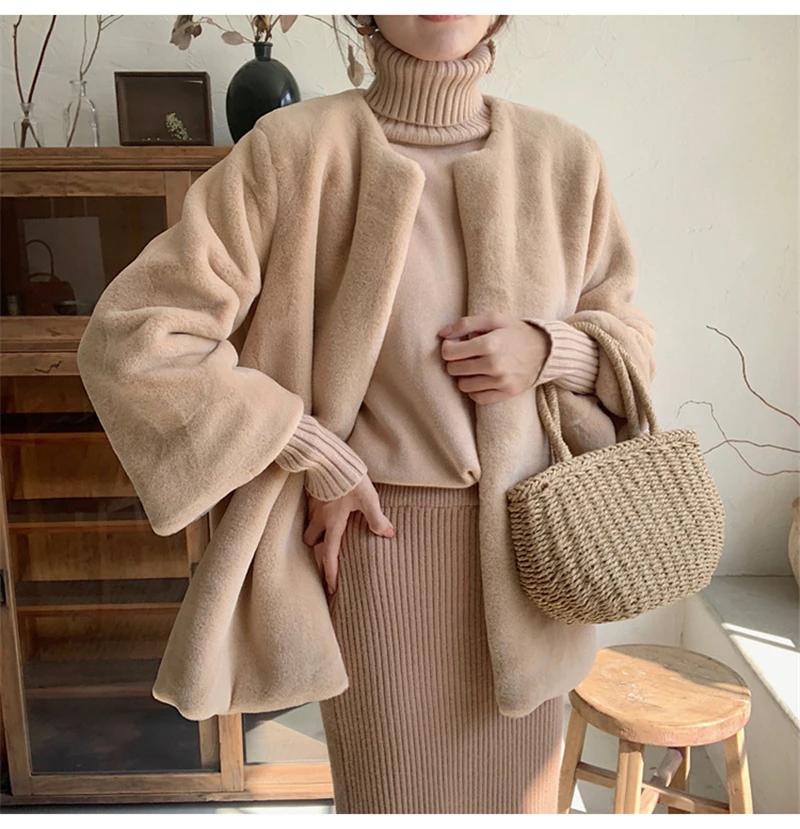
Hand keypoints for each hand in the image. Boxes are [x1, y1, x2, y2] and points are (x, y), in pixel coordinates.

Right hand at [302, 475, 394, 595]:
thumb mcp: (368, 499)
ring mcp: (313, 505)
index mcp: (334, 522)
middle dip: (316, 548)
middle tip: (327, 550)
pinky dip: (315, 516)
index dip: (331, 572)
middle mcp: (320, 517)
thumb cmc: (349, 479)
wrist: (329, 457)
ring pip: (308, 526)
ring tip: (326, 531)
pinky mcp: (311, 493)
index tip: (332, 587)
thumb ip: (377, 518)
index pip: (330, 553)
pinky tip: (326, 510)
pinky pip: (310, 511)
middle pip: (311, 541)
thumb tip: (388, 533)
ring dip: (315, 531)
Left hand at [438, 312, 550, 404]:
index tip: (455, 345)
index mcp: (489, 344)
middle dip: (455, 361)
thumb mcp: (494, 319)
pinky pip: (477, 398)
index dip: (448, 348)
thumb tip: (442, 334)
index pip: (449, 353)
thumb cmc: (515, 332)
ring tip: (474, 367)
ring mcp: (500, 381)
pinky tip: (481, 379)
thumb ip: (465, 324)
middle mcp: (494, 365)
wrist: (546, 350)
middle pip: (453, 369)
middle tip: (465, 356)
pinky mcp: (506, 393)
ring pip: (463, 386)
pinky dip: (474, 390)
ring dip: (464, 376)